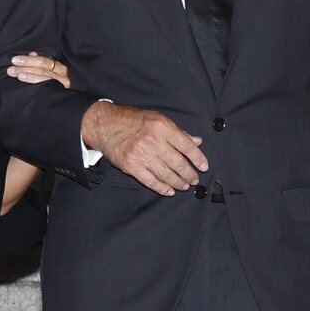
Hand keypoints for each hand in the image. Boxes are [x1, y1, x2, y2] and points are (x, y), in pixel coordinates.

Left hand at [6, 51, 70, 87]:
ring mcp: (62, 84)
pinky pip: (48, 89)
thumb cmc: (57, 84)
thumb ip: (40, 63)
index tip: (15, 60)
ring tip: (19, 76)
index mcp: (58, 66)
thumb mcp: (50, 72)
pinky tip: (29, 87)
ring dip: (30, 76)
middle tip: (11, 69)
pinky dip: (37, 86)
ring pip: (44, 77)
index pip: (42, 60)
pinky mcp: (61, 93)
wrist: (67, 105)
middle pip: (42, 68)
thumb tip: (32, 54)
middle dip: (26, 67)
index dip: (28, 60)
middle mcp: (61, 73)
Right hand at [82, 101, 206, 196]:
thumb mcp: (158, 119)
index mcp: (162, 127)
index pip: (187, 146)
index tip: (204, 167)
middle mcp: (153, 141)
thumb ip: (178, 132)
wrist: (105, 125)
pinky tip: (169, 190)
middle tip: (194, 179)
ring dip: (178, 183)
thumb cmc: (132, 121)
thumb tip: (197, 142)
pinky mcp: (131, 166)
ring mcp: (141, 154)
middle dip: (189, 174)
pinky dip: (162, 188)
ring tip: (184, 186)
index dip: (198, 158)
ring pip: (166, 174)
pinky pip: (150, 181)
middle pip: (178, 163)